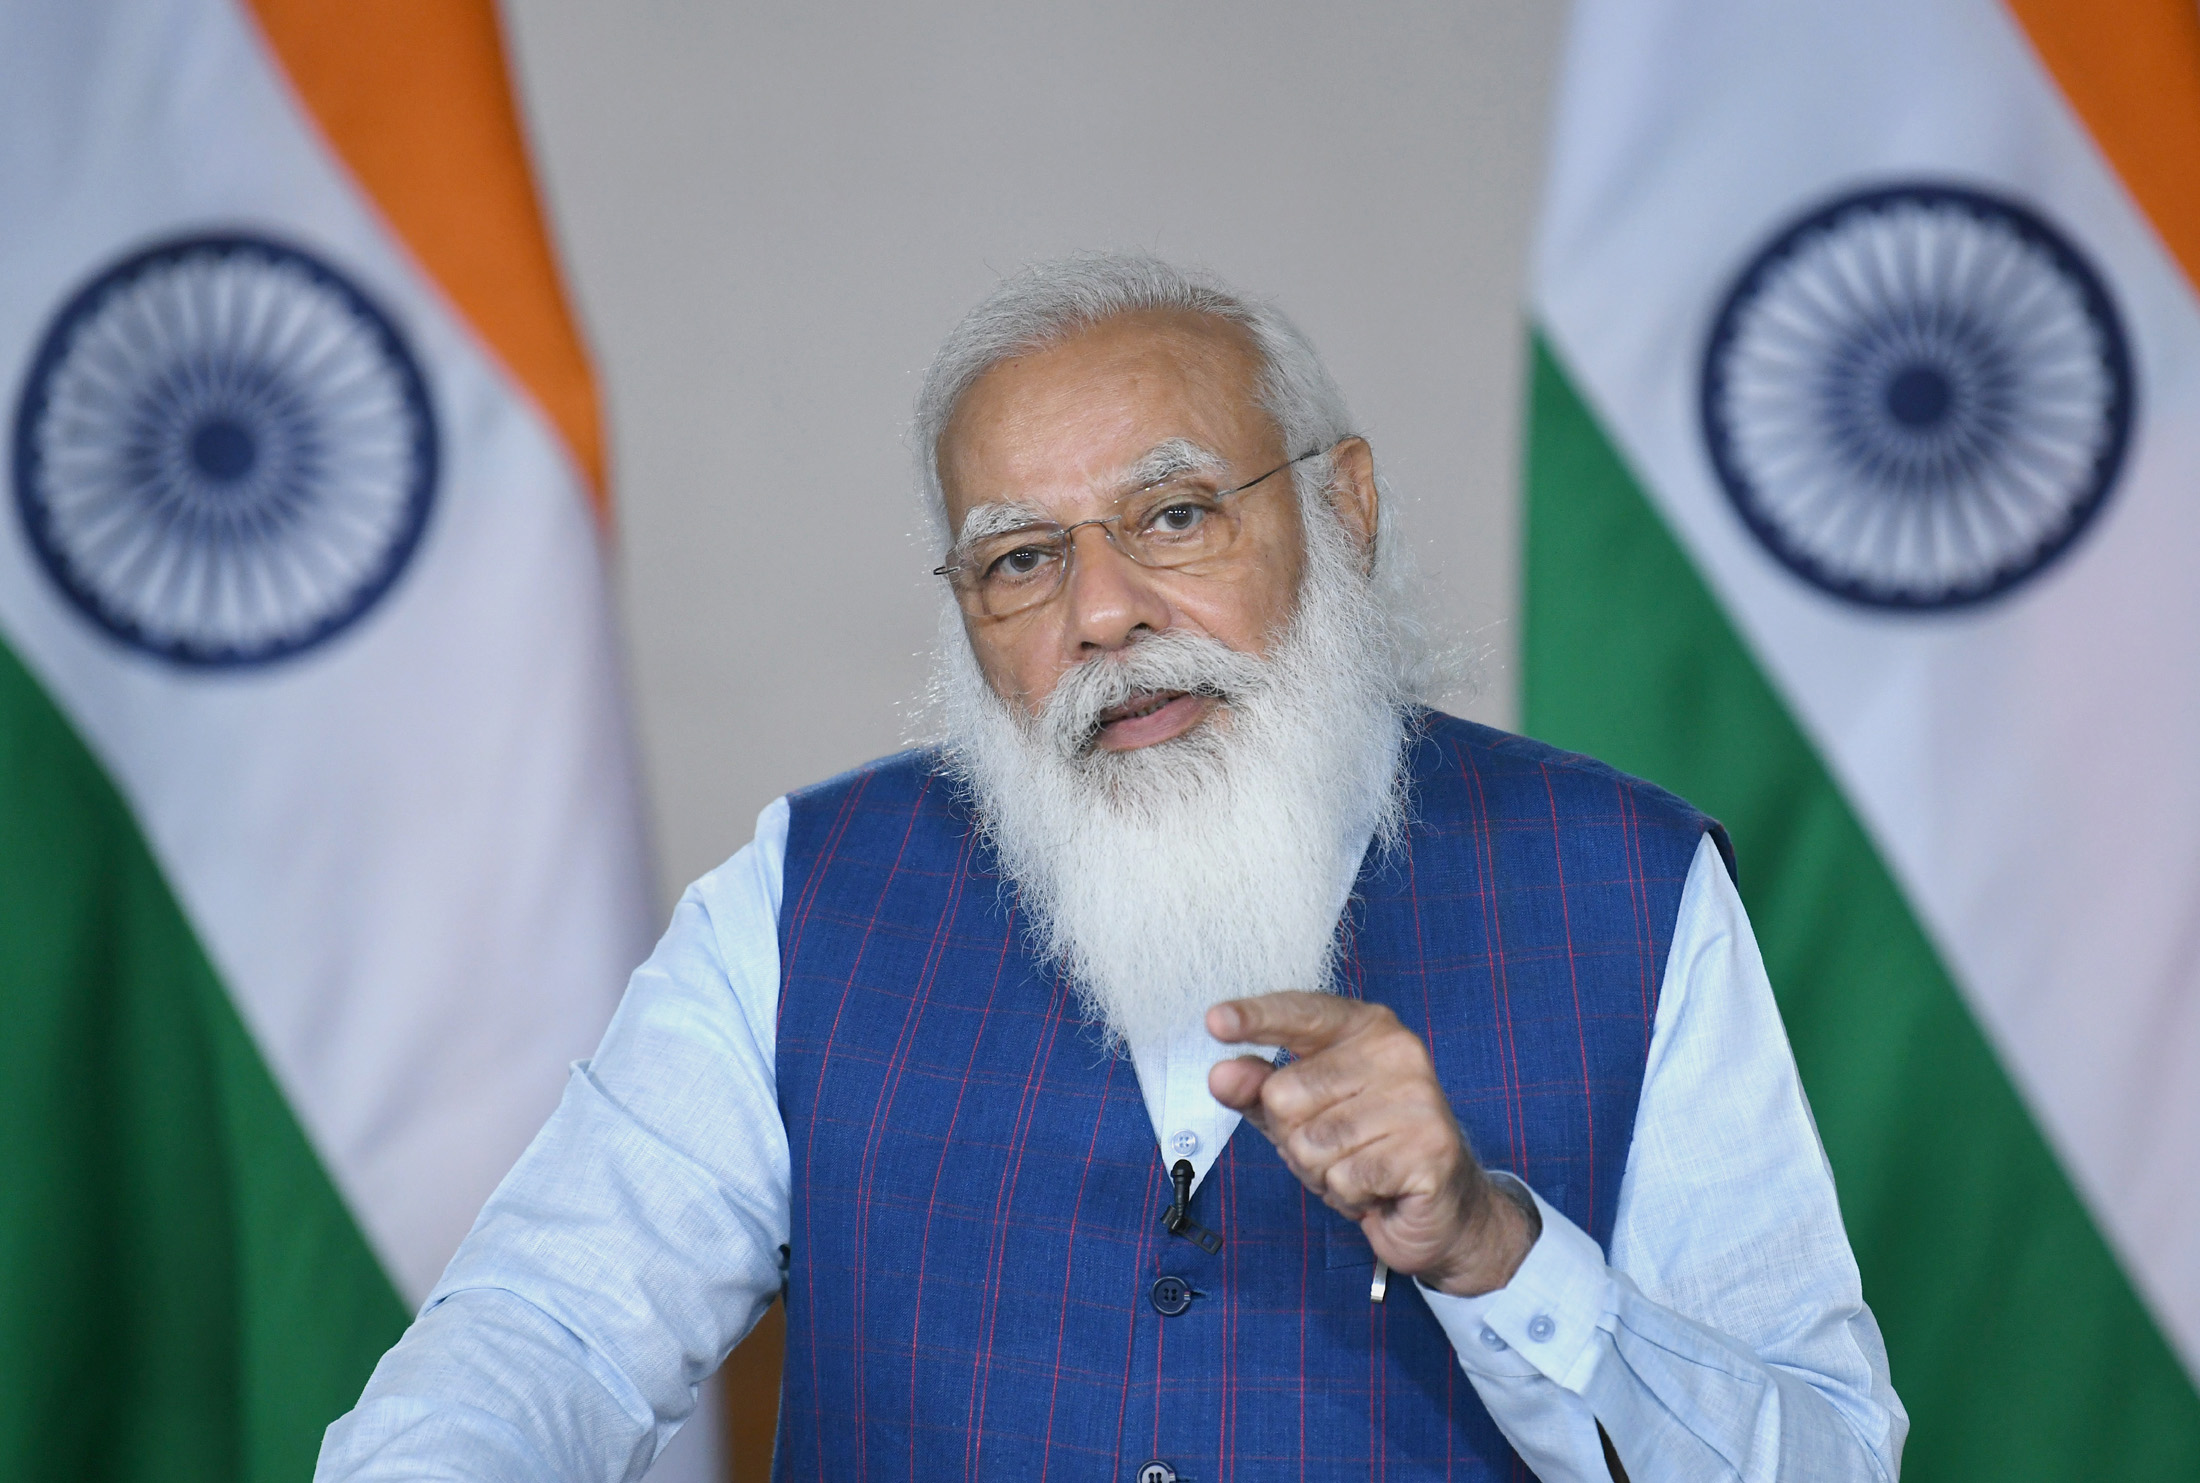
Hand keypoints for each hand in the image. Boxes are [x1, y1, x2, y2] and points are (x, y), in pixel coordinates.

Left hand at [1206, 992, 1535, 1296]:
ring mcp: (1418, 1097)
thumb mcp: (1302, 1115)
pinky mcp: (1430, 1148)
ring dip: (1322, 1172)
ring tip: (1359, 1167)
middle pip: (1286, 1094)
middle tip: (1337, 1147)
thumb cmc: (1366, 1148)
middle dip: (1294, 1138)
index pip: (1300, 1013)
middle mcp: (1396, 1051)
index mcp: (1365, 1027)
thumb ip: (1259, 1090)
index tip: (1215, 1021)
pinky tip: (1380, 1187)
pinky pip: (1345, 1178)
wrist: (1442, 1208)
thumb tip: (1222, 1074)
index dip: (1255, 1018)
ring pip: (1311, 1143)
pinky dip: (1350, 1195)